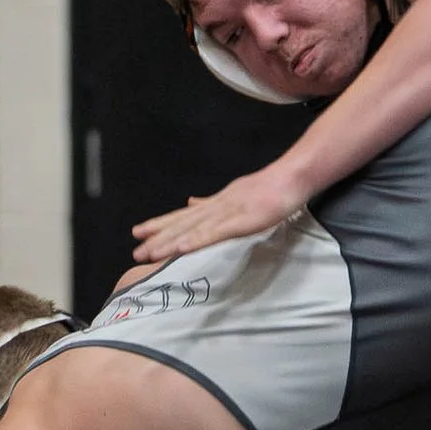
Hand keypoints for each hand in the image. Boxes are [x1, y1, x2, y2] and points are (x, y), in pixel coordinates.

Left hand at [131, 167, 304, 262]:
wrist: (294, 176)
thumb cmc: (273, 187)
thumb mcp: (239, 194)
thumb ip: (215, 202)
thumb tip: (192, 202)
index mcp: (218, 202)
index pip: (185, 215)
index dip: (161, 224)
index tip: (140, 233)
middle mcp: (217, 205)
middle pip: (183, 223)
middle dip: (158, 237)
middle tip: (136, 251)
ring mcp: (229, 212)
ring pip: (193, 229)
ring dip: (170, 241)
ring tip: (149, 253)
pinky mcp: (243, 220)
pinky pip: (215, 233)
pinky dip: (196, 240)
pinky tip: (180, 249)